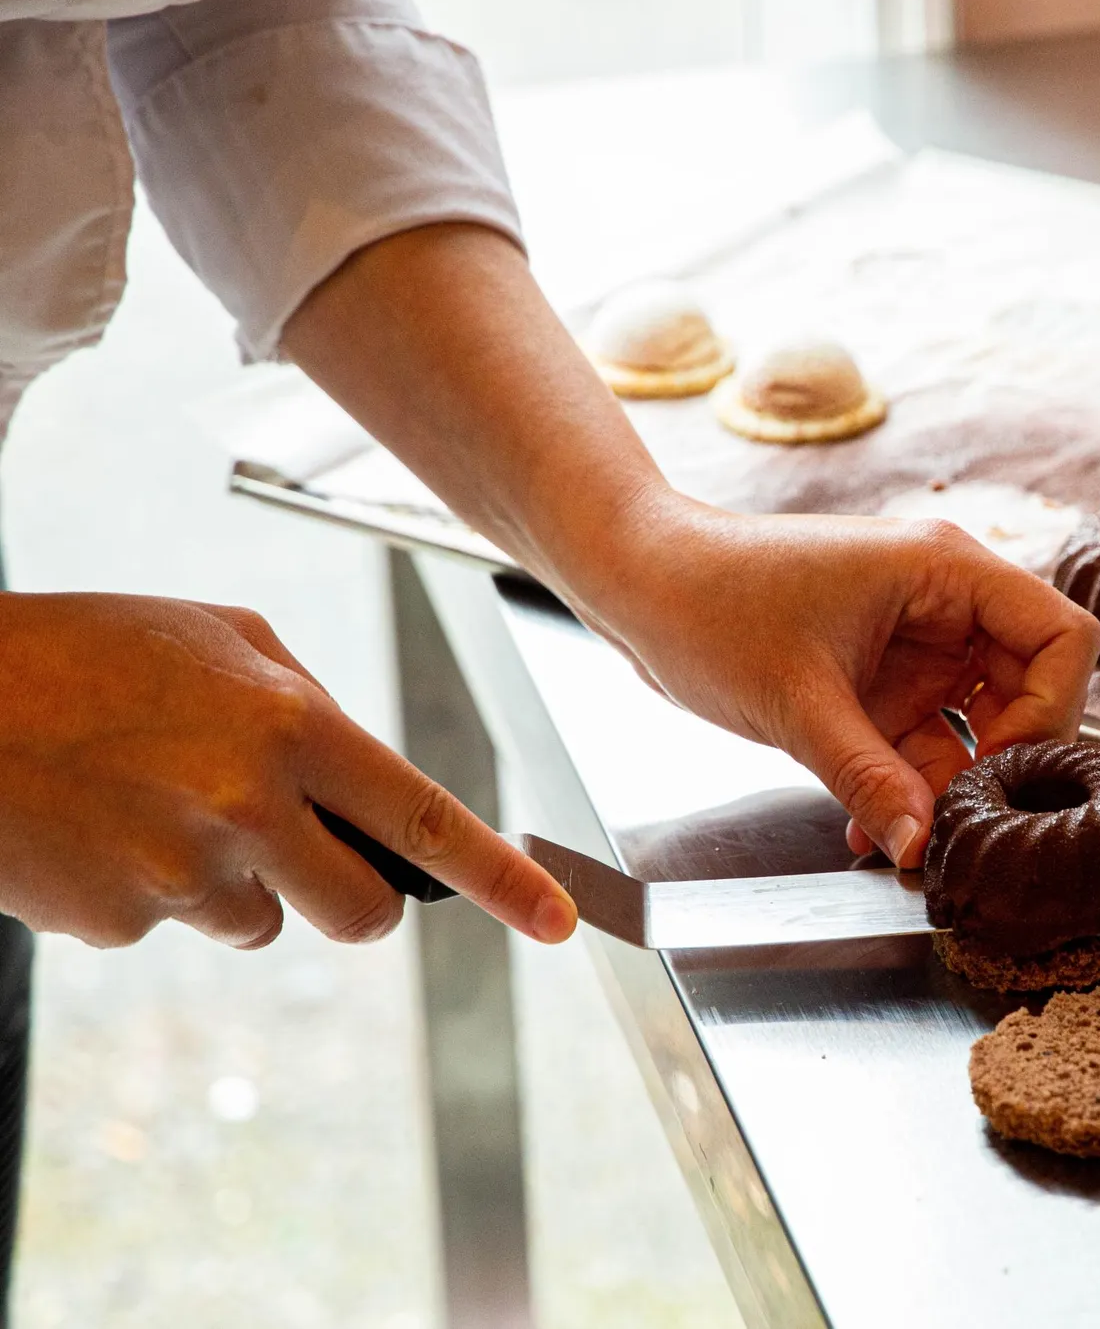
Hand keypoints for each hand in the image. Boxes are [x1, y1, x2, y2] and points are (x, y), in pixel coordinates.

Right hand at [0, 593, 576, 948]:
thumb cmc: (82, 652)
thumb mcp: (219, 636)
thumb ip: (309, 703)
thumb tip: (362, 777)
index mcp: (290, 728)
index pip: (425, 820)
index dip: (502, 879)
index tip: (555, 920)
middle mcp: (247, 810)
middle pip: (360, 911)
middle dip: (356, 896)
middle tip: (307, 851)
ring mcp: (179, 875)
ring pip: (260, 921)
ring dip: (236, 881)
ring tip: (156, 802)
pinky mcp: (116, 921)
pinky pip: (171, 924)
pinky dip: (151, 888)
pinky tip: (102, 825)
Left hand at [563, 494, 1099, 867]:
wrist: (640, 589)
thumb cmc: (711, 603)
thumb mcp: (798, 704)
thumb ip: (870, 779)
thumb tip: (924, 846)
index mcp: (944, 570)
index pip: (1062, 635)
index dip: (1051, 711)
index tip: (1000, 770)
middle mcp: (943, 602)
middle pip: (1033, 687)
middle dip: (1002, 761)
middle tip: (961, 818)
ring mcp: (916, 643)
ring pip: (978, 725)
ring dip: (949, 785)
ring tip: (907, 837)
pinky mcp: (882, 679)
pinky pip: (925, 740)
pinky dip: (908, 786)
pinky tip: (871, 829)